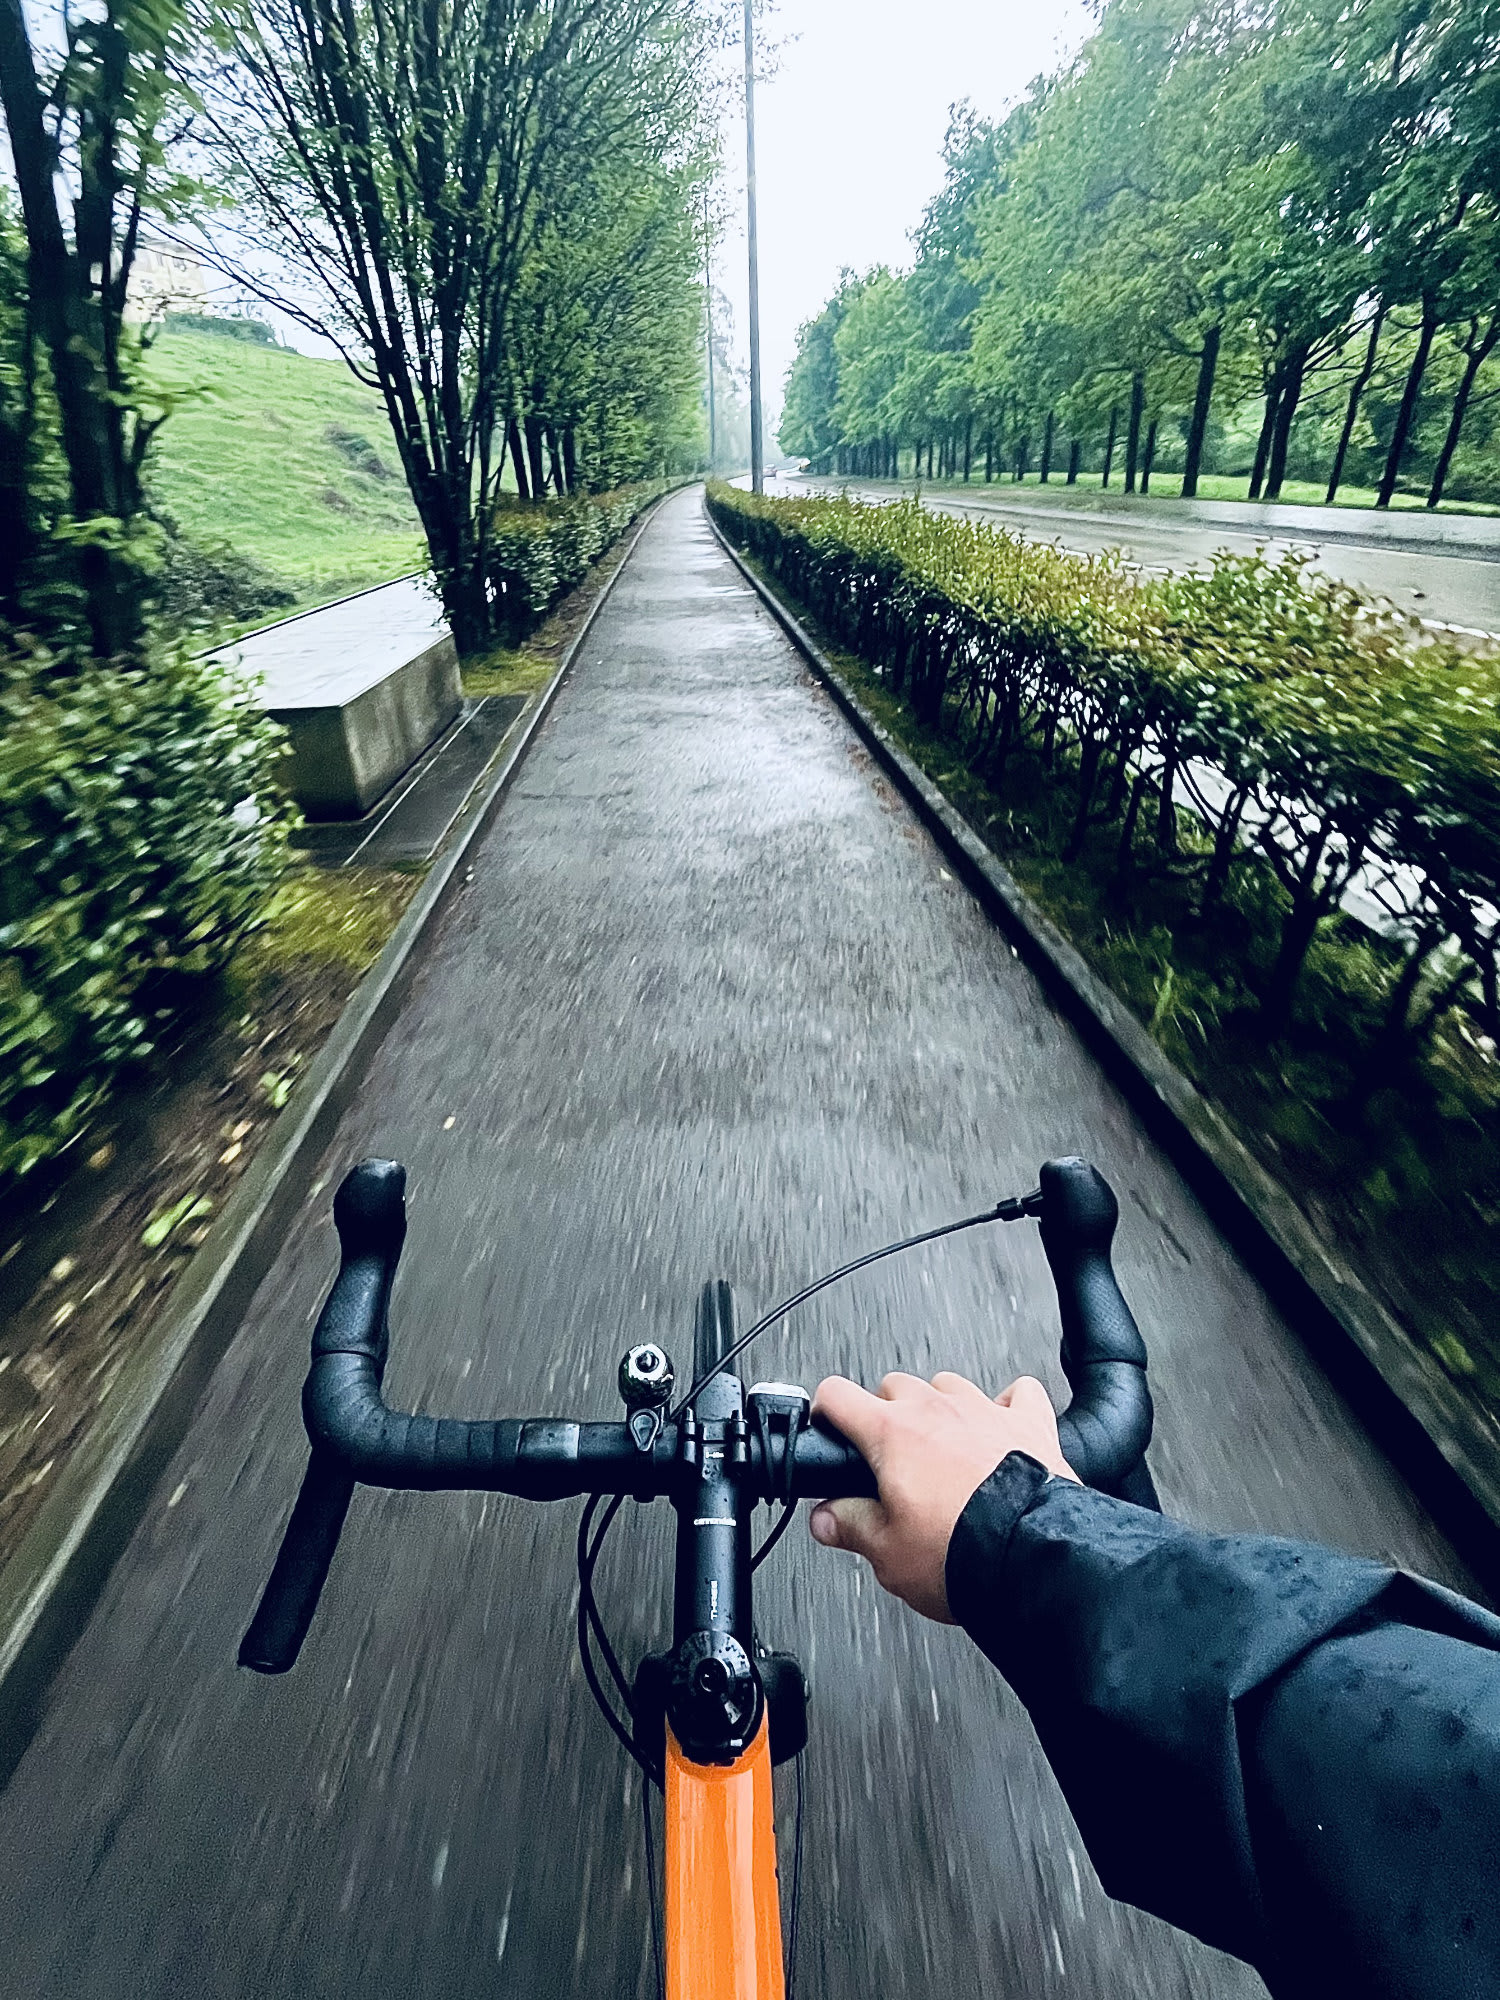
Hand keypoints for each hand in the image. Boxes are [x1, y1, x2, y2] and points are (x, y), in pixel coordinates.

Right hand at [808, 1372, 1077, 1621]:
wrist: (1035, 1562)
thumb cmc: (963, 1554)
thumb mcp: (888, 1553)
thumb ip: (851, 1526)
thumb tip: (827, 1518)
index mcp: (893, 1434)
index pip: (838, 1395)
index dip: (825, 1411)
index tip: (828, 1427)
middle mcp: (936, 1410)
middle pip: (894, 1386)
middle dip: (885, 1414)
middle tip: (888, 1458)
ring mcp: (984, 1411)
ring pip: (948, 1385)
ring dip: (940, 1408)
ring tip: (941, 1449)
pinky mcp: (1028, 1424)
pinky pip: (1017, 1393)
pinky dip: (1005, 1406)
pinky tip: (999, 1428)